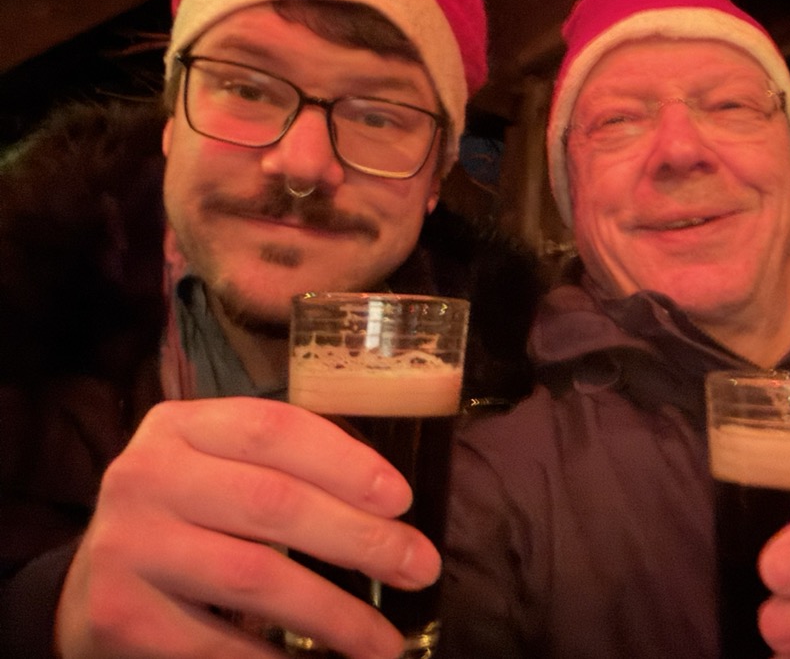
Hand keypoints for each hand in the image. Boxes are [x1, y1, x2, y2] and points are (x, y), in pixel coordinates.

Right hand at [56, 398, 439, 658]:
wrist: (97, 584)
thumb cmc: (191, 516)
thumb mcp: (224, 469)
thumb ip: (289, 470)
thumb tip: (393, 511)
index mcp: (181, 426)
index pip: (274, 430)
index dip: (346, 463)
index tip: (402, 500)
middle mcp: (146, 476)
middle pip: (274, 503)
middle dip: (360, 539)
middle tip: (418, 566)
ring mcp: (128, 547)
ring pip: (256, 576)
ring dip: (335, 614)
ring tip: (385, 640)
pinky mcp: (120, 617)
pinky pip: (219, 642)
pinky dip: (277, 657)